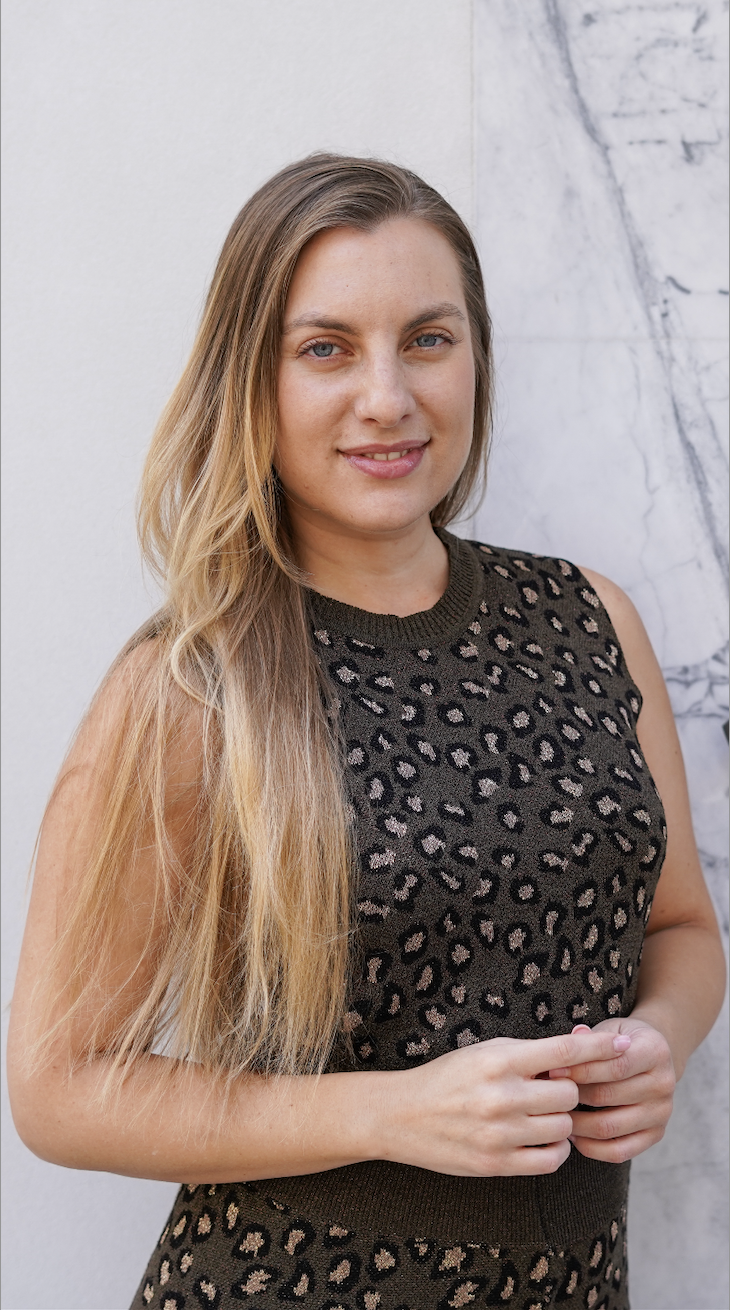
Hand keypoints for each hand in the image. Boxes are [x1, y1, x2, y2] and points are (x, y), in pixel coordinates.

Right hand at [380, 1029, 631, 1177]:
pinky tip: (538, 1139)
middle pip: (569, 1094)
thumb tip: (579, 1052)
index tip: (626, 1045)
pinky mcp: (496, 1163)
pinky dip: (554, 1150)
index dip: (599, 1048)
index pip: (564, 1052)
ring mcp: (500, 1133)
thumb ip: (528, 1055)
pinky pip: (550, 1160)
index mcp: (500, 1060)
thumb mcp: (485, 1053)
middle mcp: (502, 1095)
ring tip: (537, 1115)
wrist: (401, 1115)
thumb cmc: (448, 1077)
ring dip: (558, 1121)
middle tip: (547, 1090)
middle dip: (565, 1091)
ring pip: (563, 1128)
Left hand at [549, 1019, 675, 1163]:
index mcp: (656, 1051)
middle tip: (546, 1095)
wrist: (651, 1057)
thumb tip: (569, 1041)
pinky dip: (591, 1147)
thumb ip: (590, 1038)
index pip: (615, 1066)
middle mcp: (665, 1083)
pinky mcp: (656, 1135)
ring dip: (577, 1124)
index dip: (580, 1069)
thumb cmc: (619, 1042)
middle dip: (573, 1096)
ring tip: (555, 1115)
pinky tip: (573, 1135)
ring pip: (611, 1127)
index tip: (551, 1070)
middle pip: (610, 1096)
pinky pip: (619, 1152)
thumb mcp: (608, 1030)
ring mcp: (662, 1113)